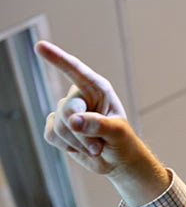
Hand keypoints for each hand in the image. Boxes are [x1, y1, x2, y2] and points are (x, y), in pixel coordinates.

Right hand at [36, 40, 132, 175]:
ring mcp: (66, 111)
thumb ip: (98, 124)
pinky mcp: (56, 126)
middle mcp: (79, 96)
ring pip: (60, 126)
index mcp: (97, 88)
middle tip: (98, 144)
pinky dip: (68, 147)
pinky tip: (81, 147)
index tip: (40, 46)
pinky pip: (52, 135)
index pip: (75, 70)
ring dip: (79, 143)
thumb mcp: (118, 132)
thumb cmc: (123, 141)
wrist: (118, 160)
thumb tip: (73, 120)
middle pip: (67, 109)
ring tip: (96, 147)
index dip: (57, 58)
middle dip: (82, 132)